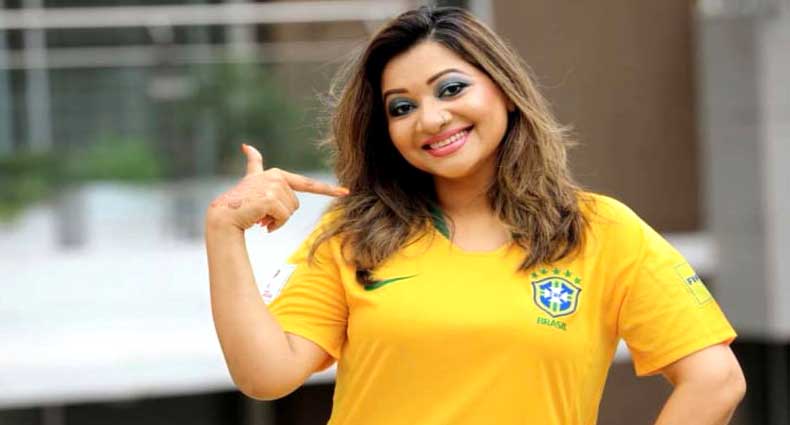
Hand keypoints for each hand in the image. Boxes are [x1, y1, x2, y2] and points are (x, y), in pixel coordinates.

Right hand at [207, 144, 348, 231]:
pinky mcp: (270, 198)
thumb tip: (246, 145)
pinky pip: (283, 218)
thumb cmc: (240, 201)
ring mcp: (273, 187)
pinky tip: (259, 221)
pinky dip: (273, 225)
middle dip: (282, 215)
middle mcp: (277, 177)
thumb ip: (254, 163)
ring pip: (290, 212)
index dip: (327, 189)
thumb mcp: (251, 179)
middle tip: (263, 214)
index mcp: (277, 174)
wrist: (223, 214)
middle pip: (296, 205)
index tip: (346, 192)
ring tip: (260, 216)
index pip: (307, 184)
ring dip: (276, 220)